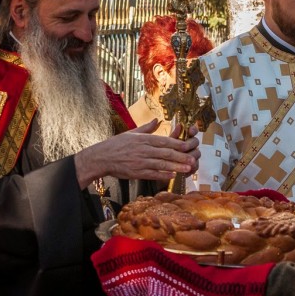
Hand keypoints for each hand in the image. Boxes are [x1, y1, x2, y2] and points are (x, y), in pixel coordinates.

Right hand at [74, 119, 200, 188]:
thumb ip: (147, 128)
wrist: (101, 157)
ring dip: (176, 167)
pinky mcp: (136, 172)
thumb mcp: (132, 133)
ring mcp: (140, 162)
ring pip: (162, 164)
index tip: (188, 145)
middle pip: (166, 153)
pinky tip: (173, 176)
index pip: (164, 141)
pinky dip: (163, 175)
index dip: (178, 144)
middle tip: (193, 159)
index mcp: (143, 139)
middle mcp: (143, 150)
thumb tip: (157, 120)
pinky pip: (152, 174)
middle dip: (181, 157)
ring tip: (188, 169)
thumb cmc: (116, 144)